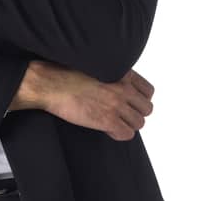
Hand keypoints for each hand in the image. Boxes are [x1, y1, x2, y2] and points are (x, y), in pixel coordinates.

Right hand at [9, 61, 153, 138]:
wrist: (52, 84)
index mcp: (123, 73)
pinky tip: (108, 130)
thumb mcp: (97, 66)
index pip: (148, 91)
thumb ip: (113, 75)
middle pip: (146, 109)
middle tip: (122, 116)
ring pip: (138, 123)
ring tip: (113, 123)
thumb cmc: (67, 74)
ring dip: (127, 125)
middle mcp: (124, 89)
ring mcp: (117, 105)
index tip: (130, 103)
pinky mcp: (107, 120)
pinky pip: (126, 134)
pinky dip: (119, 134)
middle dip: (135, 114)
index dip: (140, 100)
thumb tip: (117, 86)